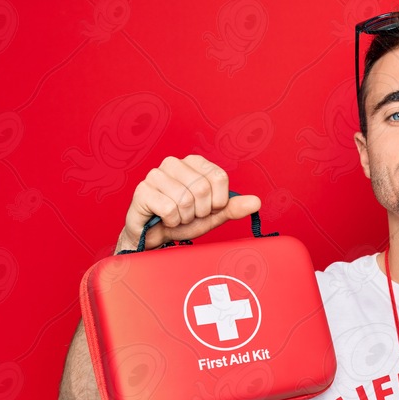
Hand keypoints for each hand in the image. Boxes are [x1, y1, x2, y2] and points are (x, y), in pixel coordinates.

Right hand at [116, 155, 260, 251]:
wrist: (156, 236)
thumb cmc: (183, 220)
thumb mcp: (213, 215)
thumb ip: (233, 207)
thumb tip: (256, 202)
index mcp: (194, 163)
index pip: (219, 177)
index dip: (217, 200)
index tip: (208, 208)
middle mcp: (174, 163)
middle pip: (202, 188)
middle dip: (200, 211)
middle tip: (190, 214)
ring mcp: (156, 174)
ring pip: (185, 199)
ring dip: (185, 217)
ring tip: (177, 216)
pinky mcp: (142, 190)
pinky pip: (168, 208)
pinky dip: (171, 221)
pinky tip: (165, 219)